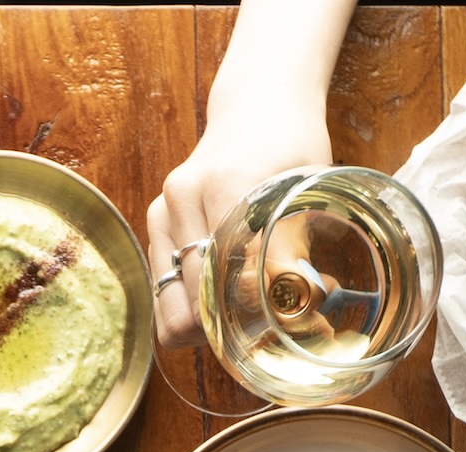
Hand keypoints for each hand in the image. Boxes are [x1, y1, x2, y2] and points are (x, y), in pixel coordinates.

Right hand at [146, 99, 332, 348]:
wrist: (257, 105)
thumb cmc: (291, 144)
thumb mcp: (309, 187)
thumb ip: (296, 245)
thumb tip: (305, 308)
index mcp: (223, 186)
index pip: (219, 285)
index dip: (251, 319)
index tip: (290, 322)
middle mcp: (180, 201)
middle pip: (187, 309)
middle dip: (228, 332)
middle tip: (272, 328)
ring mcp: (161, 213)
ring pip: (169, 310)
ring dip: (208, 328)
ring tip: (248, 315)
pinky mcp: (156, 224)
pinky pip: (165, 292)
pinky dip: (194, 311)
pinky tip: (227, 300)